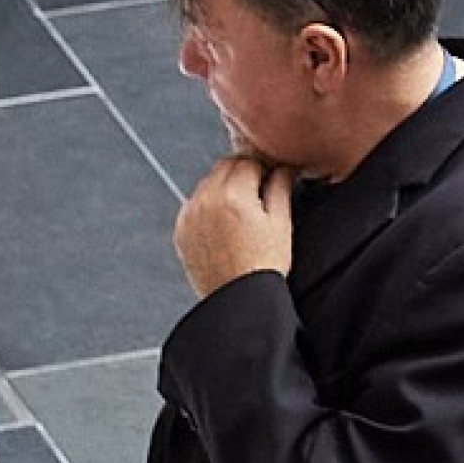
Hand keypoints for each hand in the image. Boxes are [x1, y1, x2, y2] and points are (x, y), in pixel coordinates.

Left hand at [173, 152, 295, 298]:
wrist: (239, 301)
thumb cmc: (263, 269)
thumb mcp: (281, 224)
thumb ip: (280, 187)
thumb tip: (282, 167)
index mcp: (233, 195)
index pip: (248, 161)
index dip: (264, 167)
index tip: (272, 176)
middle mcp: (206, 200)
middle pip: (224, 166)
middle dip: (242, 172)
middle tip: (258, 191)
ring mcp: (190, 215)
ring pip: (208, 183)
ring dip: (224, 187)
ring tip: (242, 213)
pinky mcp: (181, 230)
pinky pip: (195, 205)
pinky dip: (209, 207)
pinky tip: (225, 226)